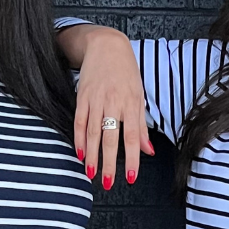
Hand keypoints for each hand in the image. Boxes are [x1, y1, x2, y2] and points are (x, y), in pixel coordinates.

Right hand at [74, 30, 153, 189]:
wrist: (106, 45)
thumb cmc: (126, 72)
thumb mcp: (139, 96)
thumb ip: (141, 126)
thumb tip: (148, 151)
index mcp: (132, 103)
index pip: (132, 137)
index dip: (132, 158)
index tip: (130, 177)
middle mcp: (114, 102)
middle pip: (111, 138)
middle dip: (109, 163)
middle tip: (107, 183)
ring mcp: (97, 100)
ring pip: (94, 133)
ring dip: (92, 156)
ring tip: (91, 174)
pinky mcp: (82, 97)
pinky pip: (80, 122)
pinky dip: (79, 138)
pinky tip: (80, 153)